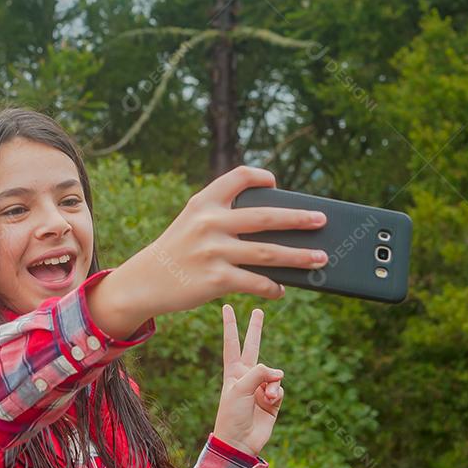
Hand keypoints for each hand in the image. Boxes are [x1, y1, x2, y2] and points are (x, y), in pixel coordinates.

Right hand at [87, 166, 329, 337]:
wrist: (145, 281)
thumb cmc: (178, 252)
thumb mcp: (192, 223)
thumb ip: (224, 218)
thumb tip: (276, 232)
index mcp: (204, 202)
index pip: (238, 177)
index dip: (260, 177)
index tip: (276, 182)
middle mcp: (209, 222)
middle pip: (265, 217)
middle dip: (298, 219)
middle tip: (321, 220)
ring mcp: (213, 251)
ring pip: (268, 253)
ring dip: (299, 256)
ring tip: (320, 258)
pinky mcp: (216, 279)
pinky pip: (255, 282)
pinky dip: (272, 287)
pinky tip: (282, 290)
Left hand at [212, 305, 284, 457]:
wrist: (239, 441)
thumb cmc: (232, 415)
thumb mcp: (239, 389)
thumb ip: (259, 372)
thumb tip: (278, 373)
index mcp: (233, 372)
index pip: (232, 343)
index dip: (230, 325)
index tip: (226, 307)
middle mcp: (247, 376)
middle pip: (253, 347)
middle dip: (256, 329)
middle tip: (258, 310)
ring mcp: (260, 388)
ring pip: (274, 374)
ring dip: (272, 383)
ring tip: (265, 397)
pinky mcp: (272, 400)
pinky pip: (279, 389)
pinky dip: (276, 394)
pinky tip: (270, 402)